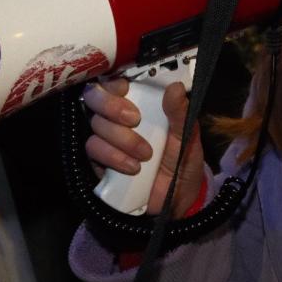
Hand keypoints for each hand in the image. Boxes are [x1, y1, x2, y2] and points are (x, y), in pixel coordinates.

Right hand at [83, 78, 206, 215]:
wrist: (177, 199)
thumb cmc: (183, 161)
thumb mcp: (187, 136)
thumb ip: (180, 112)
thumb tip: (175, 87)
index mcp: (140, 104)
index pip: (115, 82)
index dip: (114, 82)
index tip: (126, 89)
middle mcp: (118, 118)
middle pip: (95, 98)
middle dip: (112, 107)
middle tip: (134, 119)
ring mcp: (107, 140)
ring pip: (96, 126)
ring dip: (121, 139)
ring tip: (145, 154)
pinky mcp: (99, 162)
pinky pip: (94, 151)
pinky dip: (113, 157)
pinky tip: (133, 168)